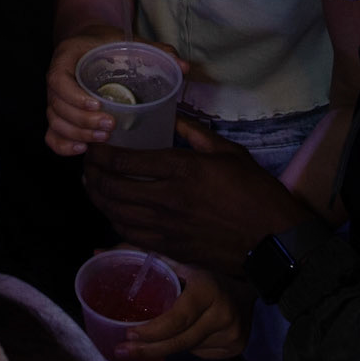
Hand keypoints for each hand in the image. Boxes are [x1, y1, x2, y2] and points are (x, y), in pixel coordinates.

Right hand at [45, 26, 181, 155]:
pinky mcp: (60, 115)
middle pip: (56, 106)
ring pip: (55, 123)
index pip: (57, 79)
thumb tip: (182, 66)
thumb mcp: (127, 41)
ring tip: (104, 138)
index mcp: (66, 56)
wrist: (90, 42)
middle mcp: (56, 79)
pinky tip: (83, 150)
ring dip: (78, 134)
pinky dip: (63, 145)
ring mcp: (56, 99)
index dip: (74, 96)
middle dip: (83, 121)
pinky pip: (52, 134)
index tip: (98, 104)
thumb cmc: (107, 43)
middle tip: (110, 126)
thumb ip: (154, 51)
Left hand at [83, 116, 313, 273]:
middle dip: (92, 174)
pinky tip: (112, 211)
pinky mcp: (171, 248)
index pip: (124, 161)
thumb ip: (194, 131)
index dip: (100, 153)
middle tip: (86, 163)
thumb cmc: (255, 191)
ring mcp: (167, 228)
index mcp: (180, 169)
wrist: (273, 240)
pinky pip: (131, 235)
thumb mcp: (228, 151)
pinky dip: (115, 221)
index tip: (92, 144)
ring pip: (116, 213)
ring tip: (92, 185)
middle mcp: (167, 199)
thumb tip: (171, 112)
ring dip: (98, 198)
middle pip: (112, 188)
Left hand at [114, 257, 253, 360]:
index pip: (177, 318)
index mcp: (207, 289)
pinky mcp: (236, 349)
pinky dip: (187, 346)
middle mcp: (223, 314)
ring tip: (156, 336)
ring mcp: (232, 335)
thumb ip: (138, 258)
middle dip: (149, 349)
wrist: (246, 289)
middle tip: (122, 352)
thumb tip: (97, 253)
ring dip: (169, 345)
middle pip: (180, 342)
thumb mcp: (175, 262)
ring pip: (188, 349)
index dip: (152, 330)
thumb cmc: (202, 274)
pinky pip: (201, 354)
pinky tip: (186, 335)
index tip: (128, 335)